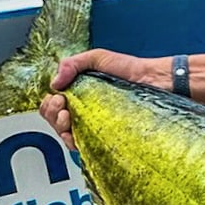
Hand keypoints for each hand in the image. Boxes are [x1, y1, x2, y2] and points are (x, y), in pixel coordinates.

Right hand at [40, 49, 163, 149]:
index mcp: (79, 93)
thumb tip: (54, 82)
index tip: (58, 97)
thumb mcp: (98, 58)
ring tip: (69, 117)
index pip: (52, 105)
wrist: (154, 81)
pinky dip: (74, 142)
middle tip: (63, 105)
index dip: (49, 103)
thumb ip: (72, 63)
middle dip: (52, 113)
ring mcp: (95, 124)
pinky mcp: (106, 135)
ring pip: (65, 134)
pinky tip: (76, 133)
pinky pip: (84, 146)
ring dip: (60, 127)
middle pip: (55, 120)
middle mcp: (84, 110)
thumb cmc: (130, 70)